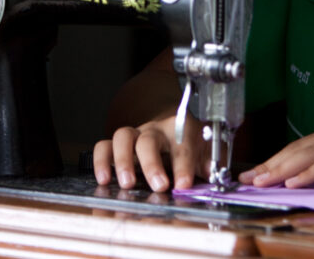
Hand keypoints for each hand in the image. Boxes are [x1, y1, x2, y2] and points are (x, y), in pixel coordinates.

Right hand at [92, 112, 210, 191]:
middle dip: (152, 164)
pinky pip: (104, 145)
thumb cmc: (192, 142)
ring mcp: (136, 134)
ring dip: (123, 161)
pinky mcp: (119, 144)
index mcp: (182, 128)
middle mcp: (156, 129)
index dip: (183, 165)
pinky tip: (104, 179)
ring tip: (127, 183)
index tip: (183, 185)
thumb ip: (212, 160)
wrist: (176, 128)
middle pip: (149, 140)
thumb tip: (209, 172)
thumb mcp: (209, 149)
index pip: (182, 144)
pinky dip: (101, 161)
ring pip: (123, 137)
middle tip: (159, 186)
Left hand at [238, 119, 313, 187]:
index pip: (301, 147)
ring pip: (309, 153)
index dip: (275, 161)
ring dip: (282, 169)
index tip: (255, 174)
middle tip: (247, 180)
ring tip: (261, 182)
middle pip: (298, 148)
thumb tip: (311, 182)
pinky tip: (294, 182)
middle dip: (270, 165)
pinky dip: (310, 172)